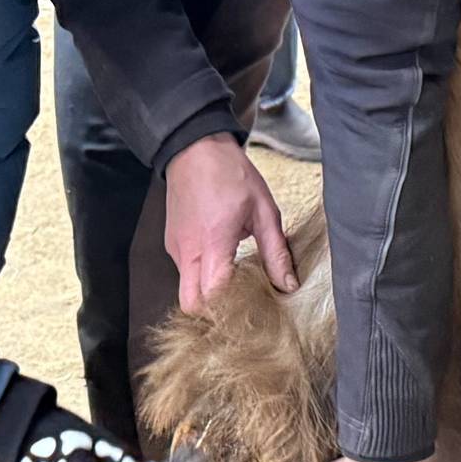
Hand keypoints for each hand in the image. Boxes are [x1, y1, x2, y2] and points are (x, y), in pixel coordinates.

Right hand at [164, 134, 297, 313]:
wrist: (194, 147)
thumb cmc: (229, 173)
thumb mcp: (263, 210)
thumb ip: (276, 252)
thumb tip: (288, 285)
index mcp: (212, 244)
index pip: (213, 297)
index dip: (231, 311)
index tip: (253, 312)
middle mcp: (188, 252)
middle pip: (191, 306)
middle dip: (213, 314)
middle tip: (240, 308)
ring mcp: (176, 249)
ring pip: (187, 291)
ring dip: (209, 295)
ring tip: (236, 282)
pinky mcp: (172, 244)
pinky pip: (185, 273)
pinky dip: (201, 277)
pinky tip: (222, 263)